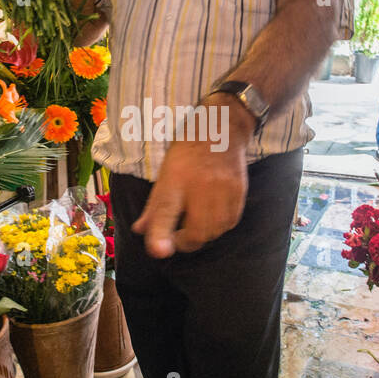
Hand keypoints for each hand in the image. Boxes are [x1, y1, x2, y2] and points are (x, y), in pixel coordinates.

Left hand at [130, 96, 252, 257]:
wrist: (223, 126)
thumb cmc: (189, 150)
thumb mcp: (165, 172)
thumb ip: (154, 206)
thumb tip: (140, 231)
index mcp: (175, 178)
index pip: (165, 210)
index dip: (160, 234)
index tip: (159, 251)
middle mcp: (200, 185)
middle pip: (195, 232)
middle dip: (184, 242)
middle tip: (177, 236)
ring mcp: (223, 189)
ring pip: (213, 232)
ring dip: (202, 236)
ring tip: (194, 225)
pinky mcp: (239, 192)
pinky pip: (229, 223)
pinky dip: (218, 228)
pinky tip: (212, 219)